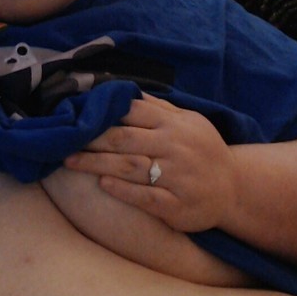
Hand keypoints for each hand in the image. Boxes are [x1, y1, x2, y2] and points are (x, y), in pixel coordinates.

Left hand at [64, 94, 235, 232]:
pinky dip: (124, 191)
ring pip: (131, 167)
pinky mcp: (178, 205)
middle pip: (125, 139)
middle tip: (62, 140)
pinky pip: (147, 197)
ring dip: (97, 163)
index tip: (75, 114)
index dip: (103, 112)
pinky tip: (103, 185)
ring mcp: (177, 177)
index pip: (133, 112)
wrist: (234, 189)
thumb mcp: (188, 121)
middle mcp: (175, 147)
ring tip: (70, 161)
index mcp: (174, 124)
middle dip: (91, 139)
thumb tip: (125, 90)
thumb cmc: (203, 151)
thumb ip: (158, 108)